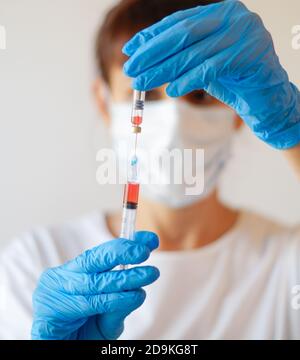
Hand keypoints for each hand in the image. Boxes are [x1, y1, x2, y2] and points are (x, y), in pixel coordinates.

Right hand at [31, 231, 159, 339]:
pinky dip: (114, 300)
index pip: (100, 254)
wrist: (61, 354)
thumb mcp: (107, 318)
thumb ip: (120, 302)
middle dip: (121, 252)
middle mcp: (60, 279)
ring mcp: (50, 295)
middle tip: (144, 250)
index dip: (125, 245)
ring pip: (94, 283)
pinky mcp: (47, 316)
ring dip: (125, 278)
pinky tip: (134, 296)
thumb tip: (140, 287)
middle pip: (92, 260)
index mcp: (73, 274)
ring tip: (149, 274)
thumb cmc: (82, 335)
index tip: (149, 240)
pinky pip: (88, 304)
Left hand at [123, 0, 299, 149]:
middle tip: (130, 69)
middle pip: (182, 35)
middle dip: (152, 54)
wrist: (267, 97)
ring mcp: (243, 33)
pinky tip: (171, 91)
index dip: (151, 37)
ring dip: (162, 71)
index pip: (178, 22)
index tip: (130, 50)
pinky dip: (187, 81)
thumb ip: (182, 53)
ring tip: (141, 83)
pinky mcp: (249, 54)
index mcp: (221, 12)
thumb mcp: (203, 62)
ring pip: (192, 53)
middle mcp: (233, 16)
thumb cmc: (233, 79)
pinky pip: (210, 69)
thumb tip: (143, 54)